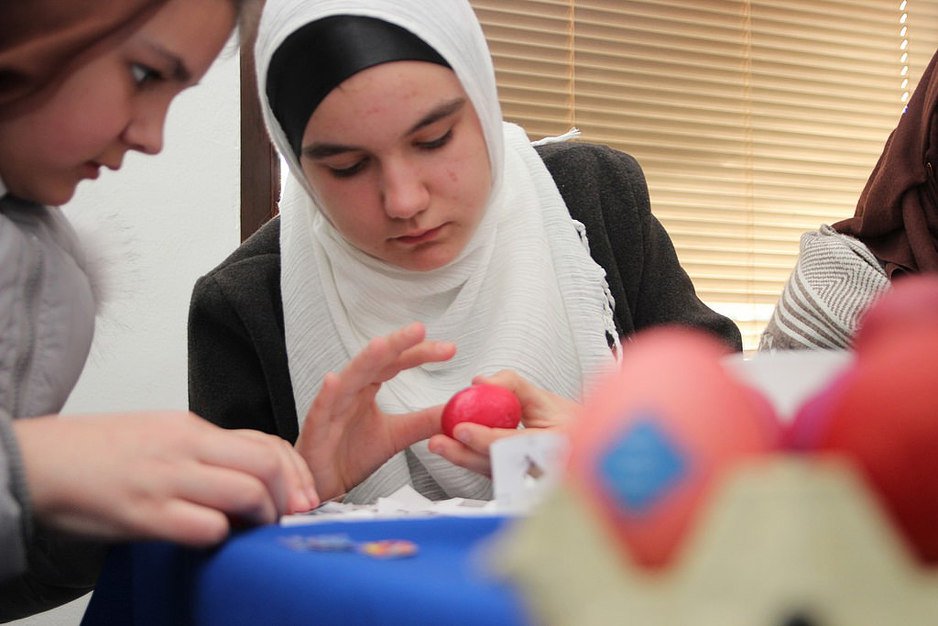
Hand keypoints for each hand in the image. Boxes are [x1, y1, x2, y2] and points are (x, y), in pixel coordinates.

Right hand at [13, 411, 317, 546]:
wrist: (39, 462)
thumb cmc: (98, 453)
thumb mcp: (160, 435)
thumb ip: (203, 452)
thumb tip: (248, 476)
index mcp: (191, 427)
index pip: (266, 442)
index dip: (295, 473)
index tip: (303, 496)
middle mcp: (185, 447)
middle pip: (265, 465)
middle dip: (289, 497)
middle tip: (289, 517)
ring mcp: (165, 479)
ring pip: (245, 492)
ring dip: (262, 518)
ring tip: (255, 531)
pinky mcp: (144, 514)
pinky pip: (204, 527)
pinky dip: (221, 537)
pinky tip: (214, 539)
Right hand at [295, 322, 456, 500]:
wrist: (325, 482)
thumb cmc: (352, 454)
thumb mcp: (397, 435)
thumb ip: (424, 421)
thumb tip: (455, 410)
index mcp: (368, 388)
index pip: (396, 362)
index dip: (420, 353)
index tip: (449, 349)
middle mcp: (351, 390)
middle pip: (375, 360)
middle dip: (397, 344)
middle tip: (420, 330)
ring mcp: (332, 406)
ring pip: (349, 377)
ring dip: (365, 360)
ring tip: (382, 345)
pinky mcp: (316, 428)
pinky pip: (321, 408)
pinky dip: (327, 394)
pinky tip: (333, 381)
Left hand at [428, 369, 578, 476]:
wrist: (583, 448)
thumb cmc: (568, 424)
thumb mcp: (544, 398)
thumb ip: (512, 385)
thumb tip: (480, 382)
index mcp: (557, 446)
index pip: (514, 444)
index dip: (485, 438)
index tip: (461, 429)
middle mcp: (544, 469)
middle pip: (498, 465)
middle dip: (464, 455)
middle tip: (440, 443)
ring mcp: (530, 482)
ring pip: (492, 473)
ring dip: (463, 459)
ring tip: (440, 446)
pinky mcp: (518, 486)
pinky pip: (493, 473)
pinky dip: (472, 460)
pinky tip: (454, 450)